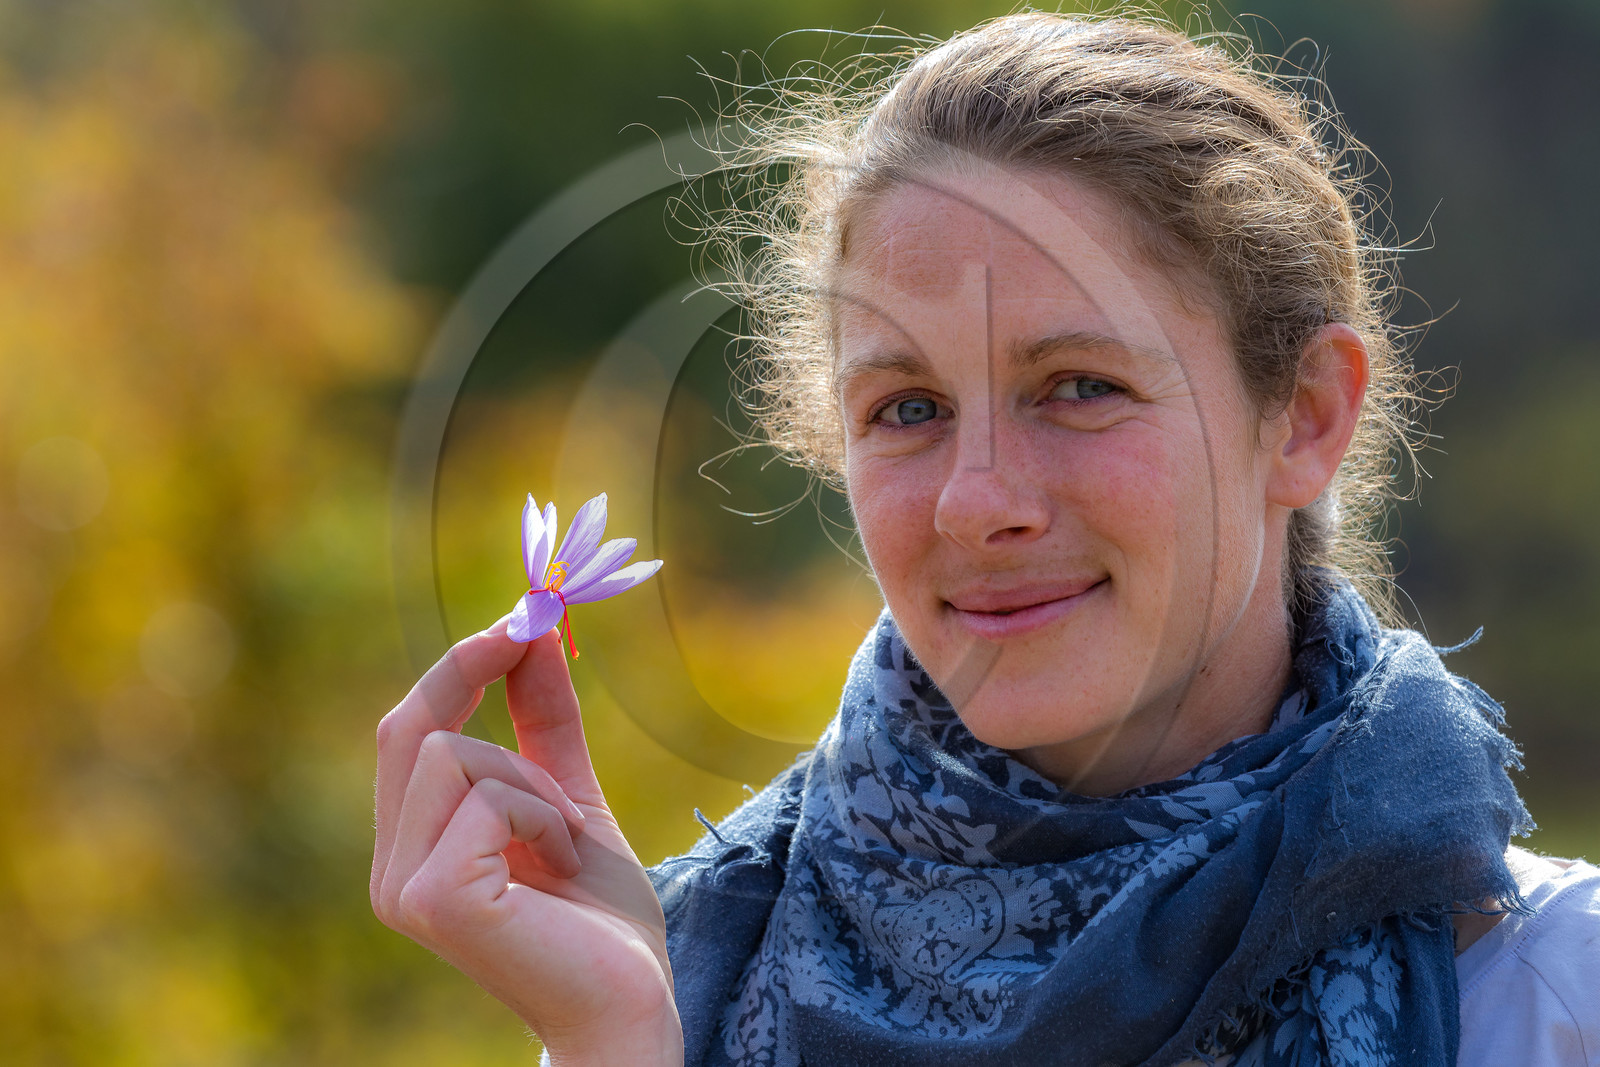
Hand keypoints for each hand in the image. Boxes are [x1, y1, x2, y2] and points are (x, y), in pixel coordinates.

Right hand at [371, 618, 682, 1063]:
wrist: (631, 1004)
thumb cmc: (601, 918)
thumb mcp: (570, 797)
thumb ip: (542, 722)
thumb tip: (532, 629)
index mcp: (413, 850)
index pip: (407, 733)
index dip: (455, 665)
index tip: (518, 618)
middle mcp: (391, 872)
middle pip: (410, 728)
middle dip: (476, 672)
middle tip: (533, 632)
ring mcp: (405, 890)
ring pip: (454, 754)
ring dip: (532, 781)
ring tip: (564, 837)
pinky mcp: (436, 899)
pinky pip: (487, 797)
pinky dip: (541, 814)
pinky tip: (561, 862)